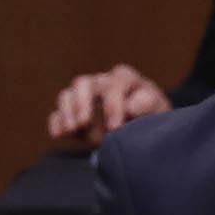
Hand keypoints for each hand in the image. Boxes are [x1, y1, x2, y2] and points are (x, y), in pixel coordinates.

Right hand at [49, 64, 168, 146]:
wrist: (145, 128)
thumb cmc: (153, 116)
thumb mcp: (158, 110)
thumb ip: (146, 105)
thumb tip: (130, 106)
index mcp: (125, 79)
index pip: (115, 83)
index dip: (113, 104)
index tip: (115, 128)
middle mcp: (101, 83)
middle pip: (83, 83)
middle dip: (81, 103)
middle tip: (84, 123)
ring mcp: (84, 97)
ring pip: (66, 95)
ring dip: (67, 112)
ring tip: (73, 129)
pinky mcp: (73, 114)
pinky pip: (57, 113)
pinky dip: (56, 123)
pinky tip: (60, 135)